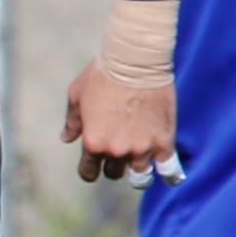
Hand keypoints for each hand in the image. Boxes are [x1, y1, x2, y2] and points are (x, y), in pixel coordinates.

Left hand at [61, 61, 177, 182]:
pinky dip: (168, 174)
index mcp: (93, 142)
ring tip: (140, 159)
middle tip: (119, 149)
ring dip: (138, 169)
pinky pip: (168, 170)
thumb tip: (67, 138)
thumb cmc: (103, 74)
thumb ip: (73, 121)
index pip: (88, 172)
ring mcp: (142, 148)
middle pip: (114, 173)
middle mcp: (116, 151)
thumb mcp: (77, 95)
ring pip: (140, 176)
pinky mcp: (164, 141)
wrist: (135, 60)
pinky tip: (168, 173)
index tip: (94, 165)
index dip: (90, 169)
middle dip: (114, 164)